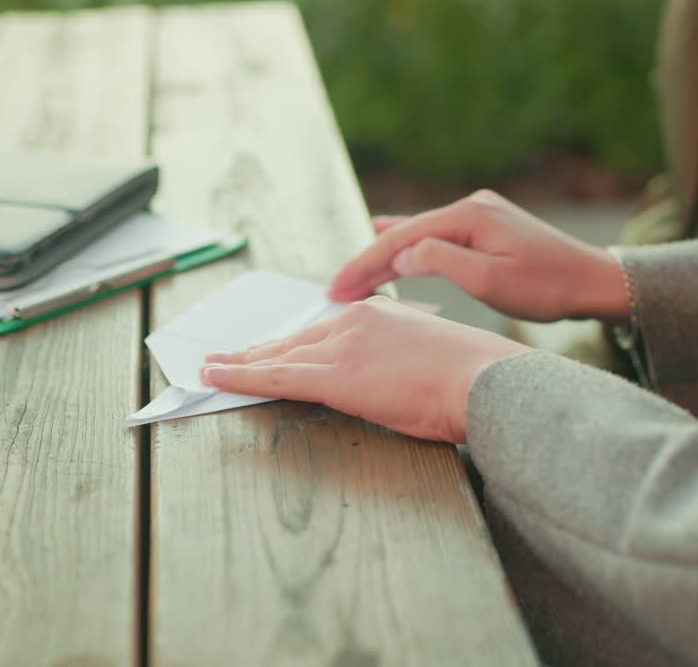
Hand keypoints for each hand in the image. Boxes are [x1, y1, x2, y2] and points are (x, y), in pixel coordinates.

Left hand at [200, 296, 531, 442]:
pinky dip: (241, 376)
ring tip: (211, 369)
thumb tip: (388, 381)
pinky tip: (216, 378)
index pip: (323, 332)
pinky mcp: (335, 376)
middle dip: (257, 351)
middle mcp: (355, 322)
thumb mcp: (430, 360)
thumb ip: (399, 363)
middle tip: (225, 358)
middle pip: (294, 340)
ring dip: (240, 364)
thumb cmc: (473, 379)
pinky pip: (276, 377)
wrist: (486, 381)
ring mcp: (343, 347)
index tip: (271, 349)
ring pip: (279, 356)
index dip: (290, 344)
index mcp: (380, 316)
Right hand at [328, 190, 629, 322]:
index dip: (365, 263)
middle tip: (333, 290)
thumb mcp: (491, 281)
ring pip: (419, 234)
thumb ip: (442, 263)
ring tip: (352, 273)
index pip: (401, 238)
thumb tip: (400, 255)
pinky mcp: (488, 227)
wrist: (595, 281)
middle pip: (405, 233)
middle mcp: (471, 206)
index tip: (336, 288)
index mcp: (468, 216)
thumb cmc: (548, 286)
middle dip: (368, 261)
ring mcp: (480, 214)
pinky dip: (411, 245)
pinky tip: (390, 237)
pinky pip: (438, 236)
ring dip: (386, 255)